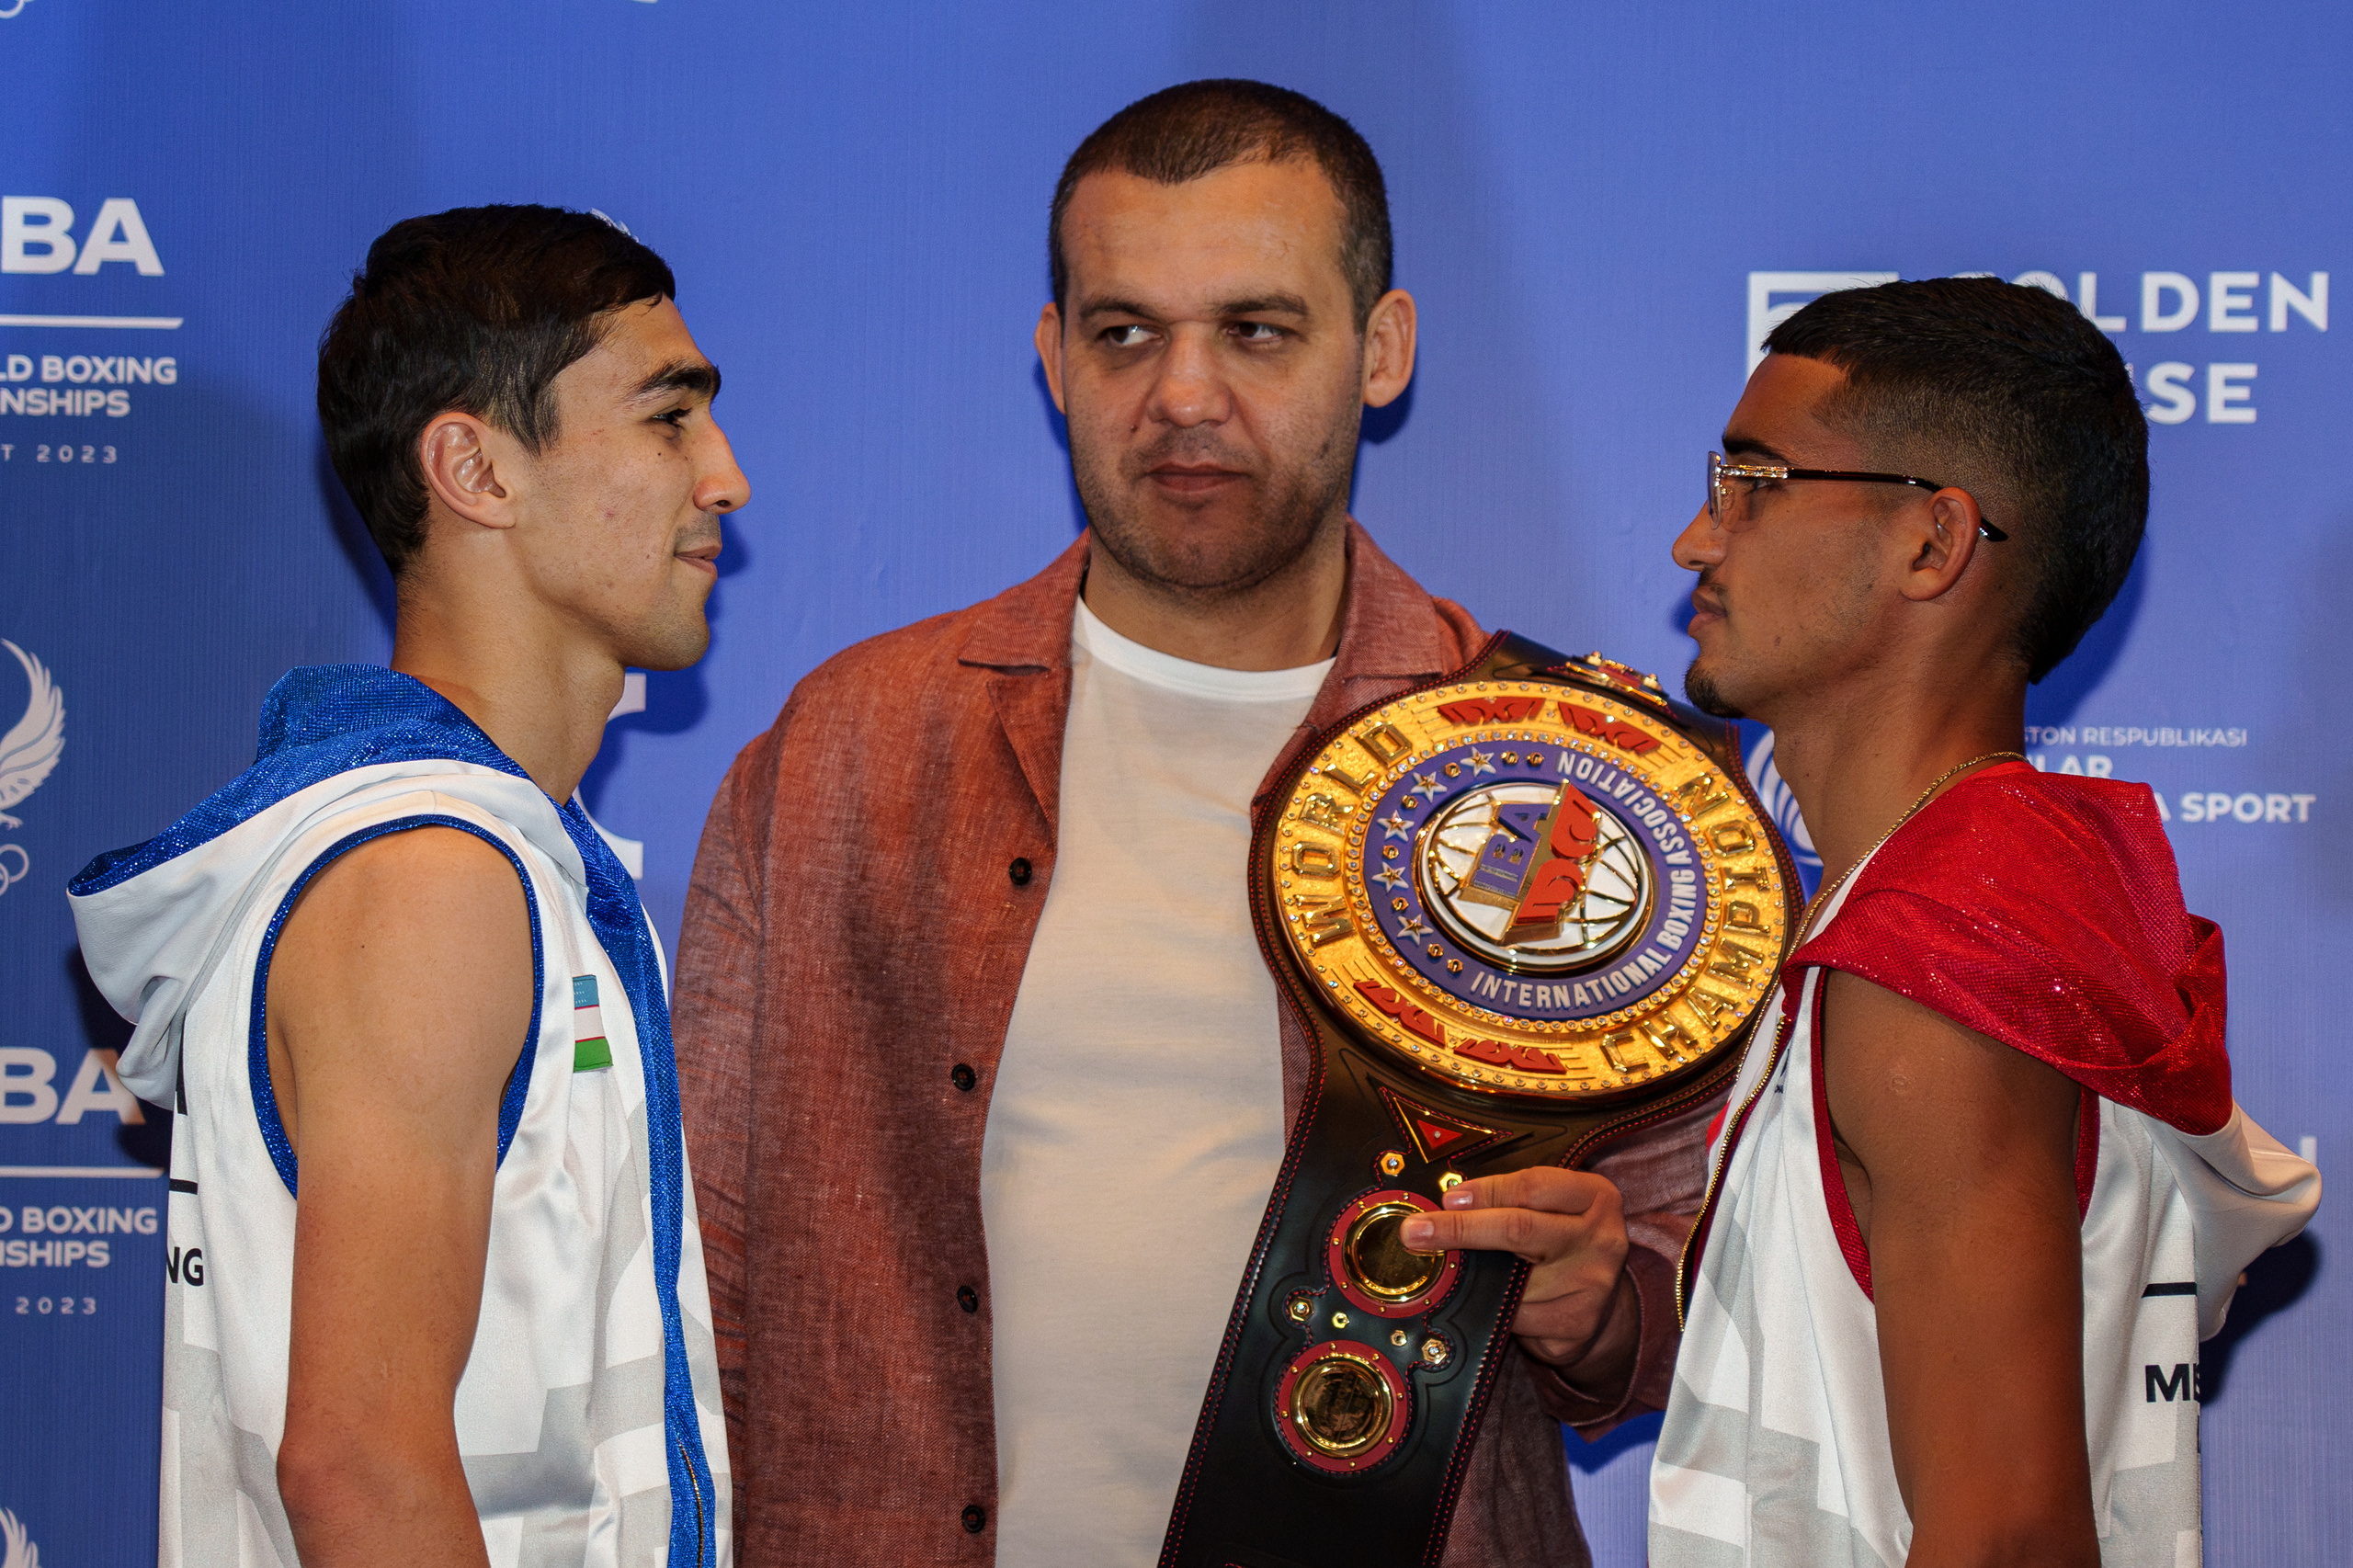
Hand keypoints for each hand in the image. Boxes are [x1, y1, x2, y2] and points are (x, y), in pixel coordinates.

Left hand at [1399, 1168, 1635, 1378]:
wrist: (1603, 1307)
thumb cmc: (1564, 1244)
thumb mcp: (1553, 1209)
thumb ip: (1513, 1200)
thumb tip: (1447, 1204)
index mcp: (1596, 1198)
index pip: (1533, 1187)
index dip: (1485, 1192)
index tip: (1447, 1199)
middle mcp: (1601, 1239)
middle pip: (1519, 1229)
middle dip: (1459, 1229)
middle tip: (1415, 1232)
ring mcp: (1592, 1286)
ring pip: (1512, 1280)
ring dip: (1474, 1277)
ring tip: (1457, 1272)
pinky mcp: (1576, 1325)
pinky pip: (1515, 1316)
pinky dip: (1492, 1309)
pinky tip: (1489, 1302)